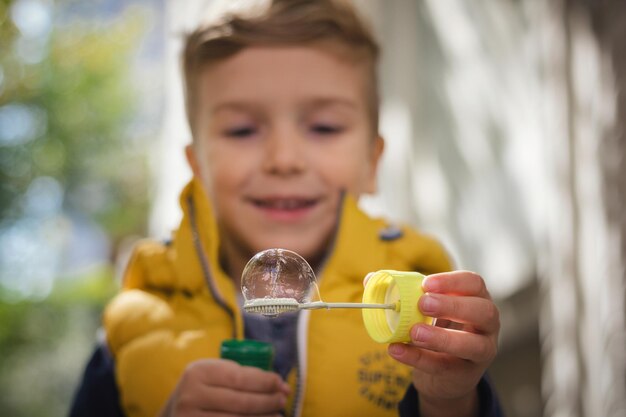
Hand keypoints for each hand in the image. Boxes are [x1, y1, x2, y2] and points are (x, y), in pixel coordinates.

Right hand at [159, 359, 290, 416]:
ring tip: (278, 414)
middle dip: (267, 401)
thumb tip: (279, 383)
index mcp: (198, 372)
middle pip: (241, 402)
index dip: (265, 382)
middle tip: (283, 400)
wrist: (173, 411)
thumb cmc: (203, 388)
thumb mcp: (215, 373)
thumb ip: (241, 374)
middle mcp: (191, 396)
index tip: (282, 383)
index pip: (240, 378)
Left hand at [387, 271, 499, 416]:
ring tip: (414, 332)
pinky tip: (396, 350)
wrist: (445, 372)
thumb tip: (370, 279)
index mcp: (476, 299)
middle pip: (483, 311)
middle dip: (453, 306)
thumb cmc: (436, 328)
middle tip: (423, 304)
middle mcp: (487, 324)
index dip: (452, 281)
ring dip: (442, 337)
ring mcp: (482, 351)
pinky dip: (419, 359)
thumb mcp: (424, 309)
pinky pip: (444, 366)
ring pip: (473, 345)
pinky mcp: (467, 374)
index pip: (474, 283)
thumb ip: (401, 292)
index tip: (426, 283)